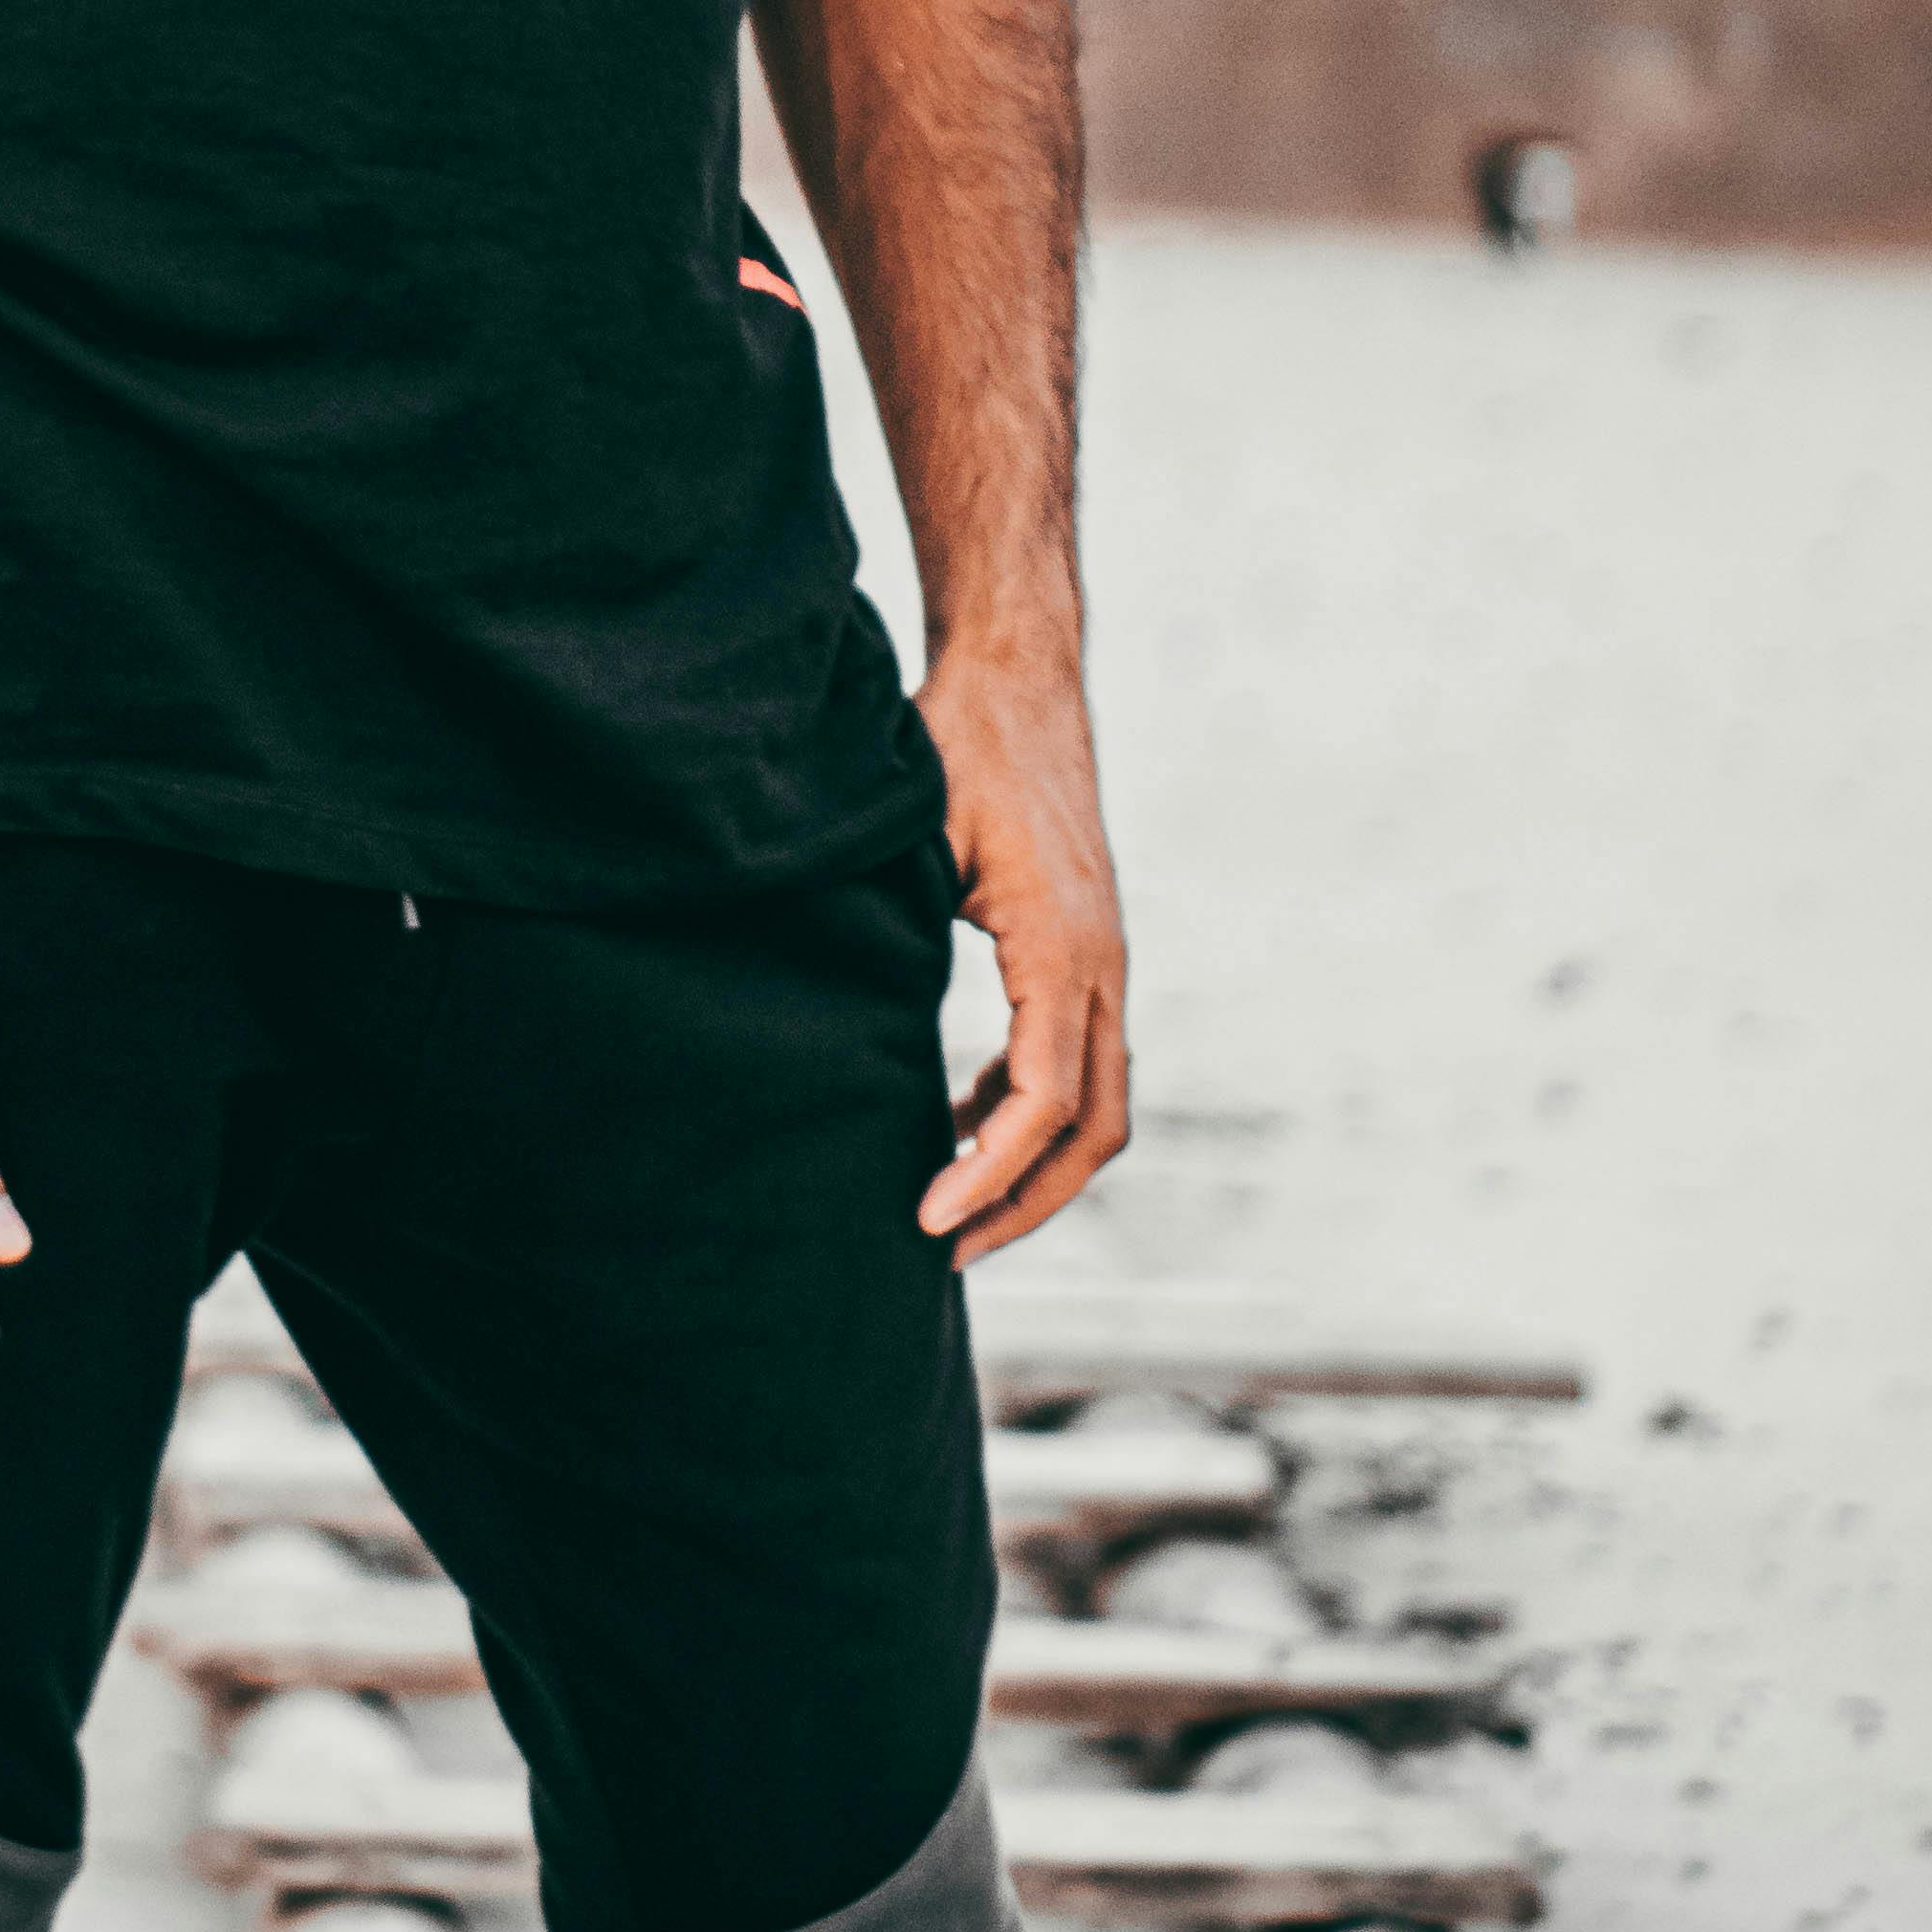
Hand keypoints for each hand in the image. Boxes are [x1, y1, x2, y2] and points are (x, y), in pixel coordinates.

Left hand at [915, 637, 1129, 1266]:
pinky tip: (957, 1127)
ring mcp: (1102, 961)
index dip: (988, 1172)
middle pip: (1092, 1129)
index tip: (924, 1216)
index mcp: (1061, 944)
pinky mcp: (1083, 954)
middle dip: (1021, 1202)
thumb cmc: (960, 743)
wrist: (1017, 680)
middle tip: (938, 1250)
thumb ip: (892, 919)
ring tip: (945, 1210)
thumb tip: (829, 1015)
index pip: (1045, 1098)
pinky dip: (1025, 1114)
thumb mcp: (916, 829)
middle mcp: (1101, 963)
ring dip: (1030, 1168)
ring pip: (1098, 1106)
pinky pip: (1076, 1063)